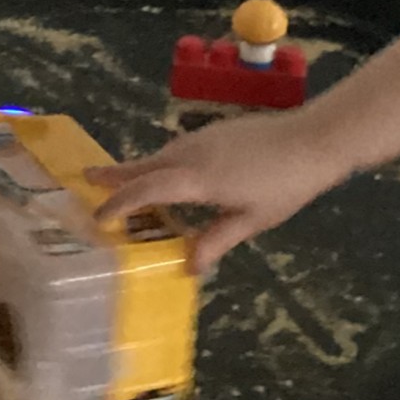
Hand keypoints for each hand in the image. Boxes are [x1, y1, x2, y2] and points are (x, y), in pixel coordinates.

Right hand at [88, 111, 352, 274]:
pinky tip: (170, 177)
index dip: (119, 202)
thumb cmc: (285, 185)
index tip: (99, 216)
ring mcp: (202, 139)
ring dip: (140, 169)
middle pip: (144, 166)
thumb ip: (217, 240)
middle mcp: (190, 154)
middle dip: (115, 174)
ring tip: (124, 184)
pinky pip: (177, 150)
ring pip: (161, 156)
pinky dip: (162, 164)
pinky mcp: (214, 132)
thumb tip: (190, 267)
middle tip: (86, 178)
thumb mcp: (252, 220)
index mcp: (196, 178)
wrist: (313, 140)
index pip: (146, 190)